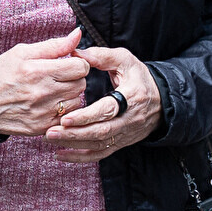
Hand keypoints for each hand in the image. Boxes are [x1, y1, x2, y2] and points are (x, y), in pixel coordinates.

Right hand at [0, 29, 88, 135]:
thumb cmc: (0, 74)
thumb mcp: (23, 52)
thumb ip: (54, 45)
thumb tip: (77, 35)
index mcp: (38, 71)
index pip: (81, 67)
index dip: (77, 63)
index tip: (67, 64)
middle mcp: (42, 93)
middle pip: (81, 84)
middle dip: (73, 78)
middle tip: (57, 77)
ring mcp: (43, 112)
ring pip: (76, 101)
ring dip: (68, 95)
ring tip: (51, 91)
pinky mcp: (41, 127)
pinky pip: (66, 117)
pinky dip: (61, 110)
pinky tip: (47, 104)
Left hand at [41, 45, 163, 161]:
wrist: (161, 101)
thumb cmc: (138, 78)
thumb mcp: (125, 60)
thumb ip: (102, 56)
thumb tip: (76, 54)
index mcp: (132, 97)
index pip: (107, 110)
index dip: (86, 116)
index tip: (65, 118)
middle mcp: (129, 119)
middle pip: (101, 132)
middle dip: (74, 134)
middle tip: (50, 131)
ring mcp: (125, 134)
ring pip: (98, 145)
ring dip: (73, 144)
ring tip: (50, 139)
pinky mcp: (120, 143)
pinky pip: (100, 154)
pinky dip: (79, 157)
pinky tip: (60, 154)